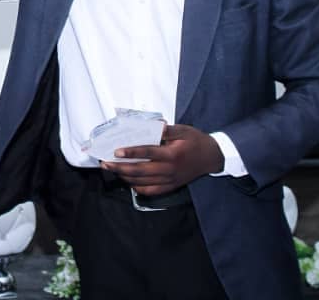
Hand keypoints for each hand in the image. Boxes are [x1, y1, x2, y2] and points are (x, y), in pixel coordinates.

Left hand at [99, 124, 223, 195]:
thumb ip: (166, 130)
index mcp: (172, 154)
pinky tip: (128, 181)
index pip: (148, 153)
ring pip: (143, 182)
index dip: (131, 152)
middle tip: (105, 163)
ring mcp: (170, 180)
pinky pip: (151, 191)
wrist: (212, 157)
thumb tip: (153, 126)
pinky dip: (137, 187)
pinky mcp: (171, 186)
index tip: (116, 151)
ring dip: (125, 177)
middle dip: (120, 168)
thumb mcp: (183, 130)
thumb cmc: (196, 141)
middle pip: (140, 171)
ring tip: (112, 170)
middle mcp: (169, 170)